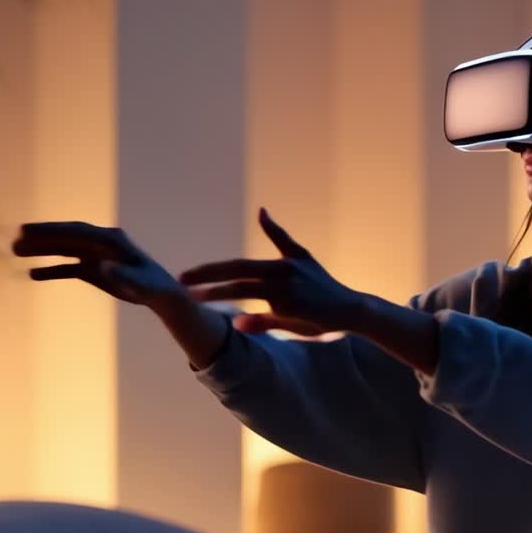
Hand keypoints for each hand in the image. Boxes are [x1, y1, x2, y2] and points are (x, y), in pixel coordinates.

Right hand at [12, 221, 186, 309]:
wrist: (160, 293)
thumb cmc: (153, 286)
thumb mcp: (141, 282)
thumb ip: (124, 275)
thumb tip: (105, 266)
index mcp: (110, 239)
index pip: (76, 231)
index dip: (52, 229)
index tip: (28, 229)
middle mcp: (99, 243)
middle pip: (66, 237)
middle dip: (41, 238)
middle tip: (14, 240)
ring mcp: (94, 255)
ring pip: (63, 250)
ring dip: (41, 251)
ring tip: (15, 251)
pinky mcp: (92, 269)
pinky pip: (67, 267)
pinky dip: (51, 270)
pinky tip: (32, 274)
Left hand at [178, 208, 364, 336]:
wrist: (351, 308)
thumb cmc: (323, 285)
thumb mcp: (301, 256)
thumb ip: (279, 236)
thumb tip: (261, 210)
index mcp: (278, 265)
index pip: (237, 265)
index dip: (210, 269)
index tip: (185, 274)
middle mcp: (280, 276)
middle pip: (237, 272)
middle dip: (206, 276)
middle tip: (180, 280)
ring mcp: (287, 294)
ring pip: (246, 291)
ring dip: (219, 293)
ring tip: (194, 297)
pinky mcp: (295, 311)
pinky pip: (267, 316)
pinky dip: (252, 318)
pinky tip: (235, 322)